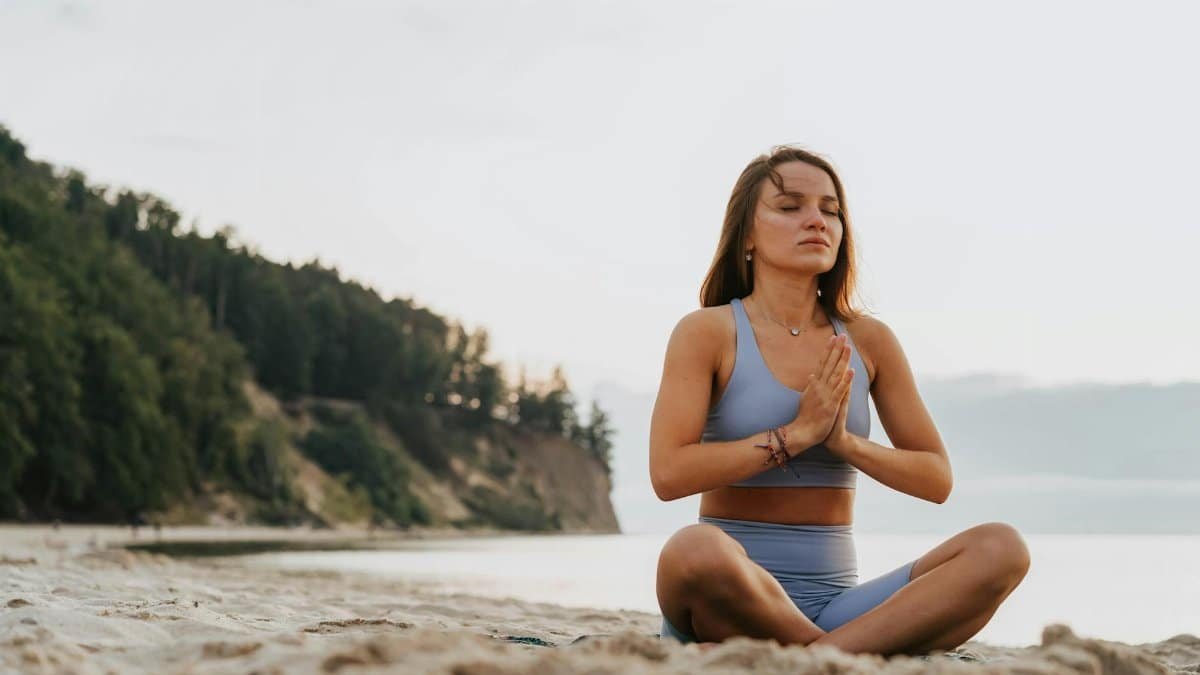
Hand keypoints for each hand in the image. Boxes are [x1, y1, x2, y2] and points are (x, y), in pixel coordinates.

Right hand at [787, 334, 853, 450]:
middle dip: (836, 349)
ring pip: (835, 374)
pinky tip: (851, 370)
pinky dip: (845, 380)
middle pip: (829, 364)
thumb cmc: (805, 418)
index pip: (822, 363)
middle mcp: (819, 386)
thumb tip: (811, 375)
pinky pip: (840, 390)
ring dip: (842, 359)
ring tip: (848, 347)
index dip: (828, 350)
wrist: (802, 433)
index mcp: (813, 384)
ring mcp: (825, 395)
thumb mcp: (805, 398)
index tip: (833, 338)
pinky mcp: (831, 405)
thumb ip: (810, 386)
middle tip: (842, 335)